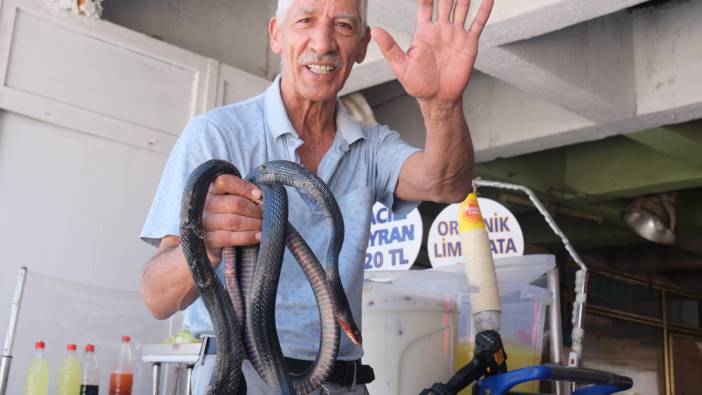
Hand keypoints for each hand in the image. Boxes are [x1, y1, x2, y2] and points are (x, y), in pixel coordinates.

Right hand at [202, 174, 262, 264]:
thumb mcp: (231, 200)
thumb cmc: (226, 215)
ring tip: (264, 226)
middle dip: (255, 210)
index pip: (225, 181)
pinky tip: (258, 236)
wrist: (210, 241)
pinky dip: (247, 236)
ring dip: (253, 224)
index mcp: (212, 190)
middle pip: (235, 203)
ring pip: (234, 221)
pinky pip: (229, 237)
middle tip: (265, 215)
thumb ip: (242, 196)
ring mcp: (204, 223)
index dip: (244, 187)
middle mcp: (205, 204)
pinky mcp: (207, 240)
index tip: (259, 194)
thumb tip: (261, 198)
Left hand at [372, 0, 493, 104]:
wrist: (438, 99)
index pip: (425, 5)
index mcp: (424, 31)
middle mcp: (441, 29)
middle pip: (445, 2)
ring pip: (462, 8)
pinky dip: (484, 10)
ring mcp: (456, 35)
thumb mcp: (401, 66)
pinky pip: (477, 24)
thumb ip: (390, 47)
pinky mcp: (469, 44)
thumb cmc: (418, 84)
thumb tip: (376, 30)